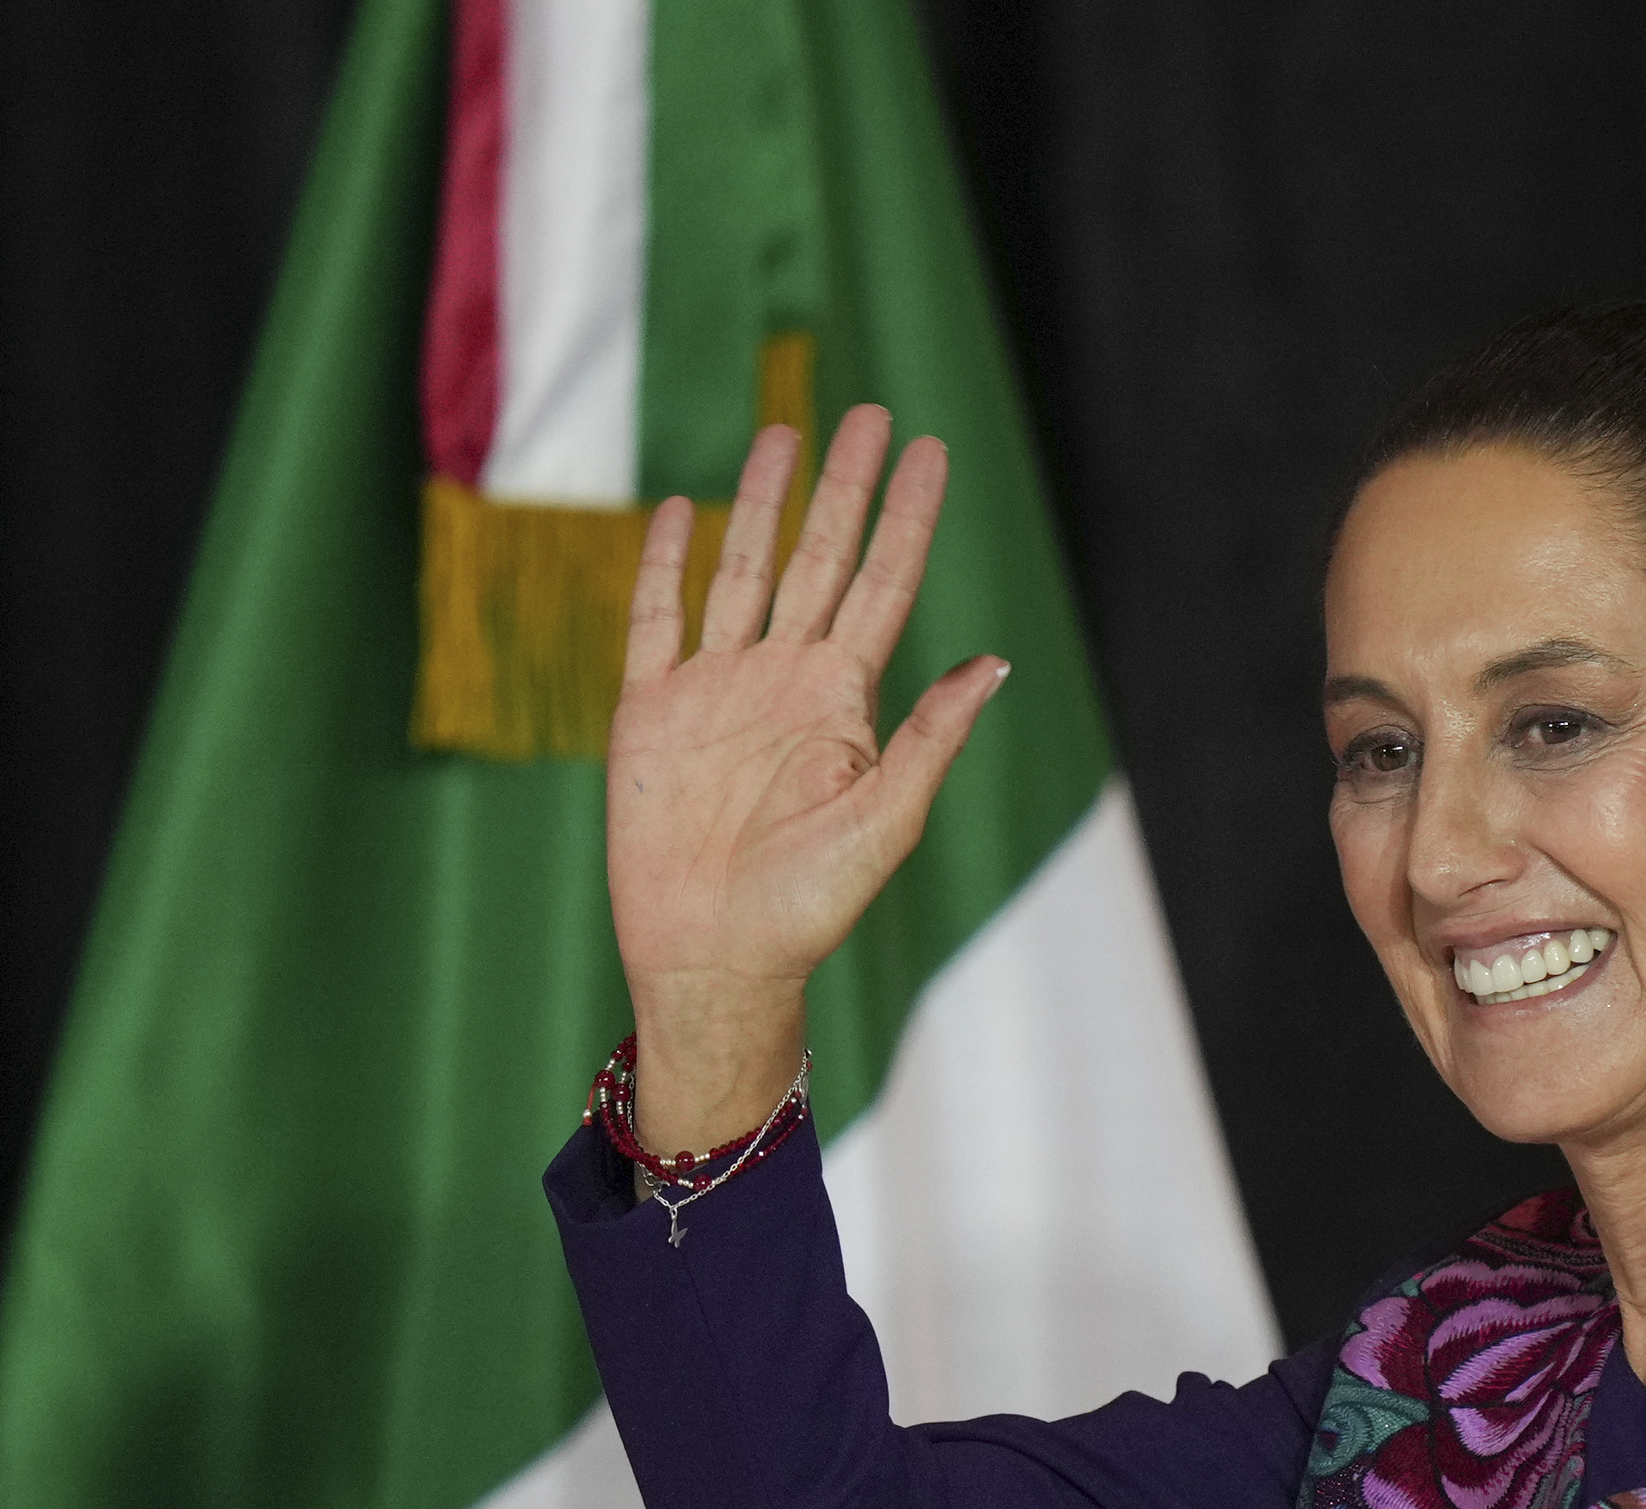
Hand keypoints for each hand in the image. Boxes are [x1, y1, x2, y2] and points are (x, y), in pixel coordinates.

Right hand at [606, 407, 1009, 1151]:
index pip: (883, 583)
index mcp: (845, 702)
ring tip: (787, 433)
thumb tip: (996, 664)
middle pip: (819, 557)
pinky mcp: (650, 712)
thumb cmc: (809, 907)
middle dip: (845, 487)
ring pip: (742, 570)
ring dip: (762, 502)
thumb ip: (931, 738)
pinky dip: (668, 563)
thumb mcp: (885, 821)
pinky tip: (686, 508)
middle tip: (871, 413)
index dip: (907, 517)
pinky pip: (657, 620)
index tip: (932, 450)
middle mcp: (784, 681)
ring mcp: (716, 691)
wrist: (714, 958)